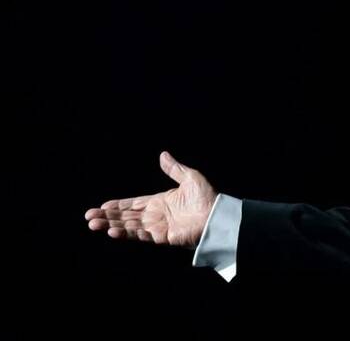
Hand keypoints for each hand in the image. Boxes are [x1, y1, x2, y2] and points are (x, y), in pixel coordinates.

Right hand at [84, 151, 216, 247]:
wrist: (218, 215)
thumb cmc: (207, 197)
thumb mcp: (190, 178)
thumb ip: (174, 169)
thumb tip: (162, 154)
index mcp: (161, 201)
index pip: (134, 204)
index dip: (118, 205)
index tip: (101, 206)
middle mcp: (156, 215)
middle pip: (127, 216)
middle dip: (107, 216)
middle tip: (88, 217)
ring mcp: (158, 227)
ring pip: (129, 226)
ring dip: (110, 225)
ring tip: (92, 224)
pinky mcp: (163, 237)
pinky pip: (141, 235)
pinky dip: (126, 233)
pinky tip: (112, 231)